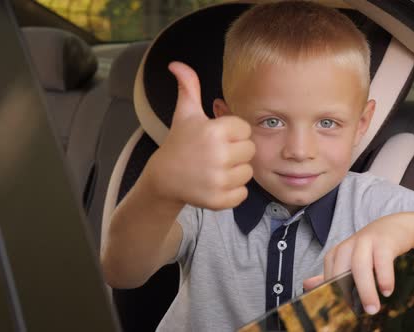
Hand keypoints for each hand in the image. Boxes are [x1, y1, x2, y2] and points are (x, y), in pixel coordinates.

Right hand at [144, 61, 254, 209]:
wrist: (164, 179)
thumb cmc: (179, 143)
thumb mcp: (185, 114)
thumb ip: (188, 87)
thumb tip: (176, 63)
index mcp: (214, 131)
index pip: (244, 129)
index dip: (232, 133)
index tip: (216, 137)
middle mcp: (218, 155)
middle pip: (249, 150)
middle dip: (236, 152)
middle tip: (216, 154)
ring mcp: (218, 180)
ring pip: (247, 172)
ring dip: (235, 171)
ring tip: (215, 168)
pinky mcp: (218, 200)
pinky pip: (242, 193)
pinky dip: (232, 191)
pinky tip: (215, 183)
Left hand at [303, 214, 413, 314]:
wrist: (395, 227)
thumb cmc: (371, 248)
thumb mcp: (350, 259)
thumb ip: (331, 274)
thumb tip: (306, 285)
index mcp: (338, 252)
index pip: (329, 275)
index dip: (336, 293)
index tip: (346, 309)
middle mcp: (349, 245)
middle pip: (341, 271)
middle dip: (347, 294)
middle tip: (357, 313)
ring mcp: (366, 241)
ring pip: (360, 266)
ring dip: (366, 290)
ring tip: (372, 308)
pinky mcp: (384, 241)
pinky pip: (382, 260)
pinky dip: (384, 277)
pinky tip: (386, 291)